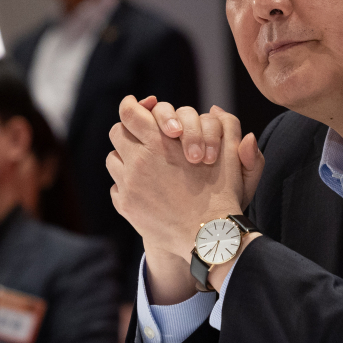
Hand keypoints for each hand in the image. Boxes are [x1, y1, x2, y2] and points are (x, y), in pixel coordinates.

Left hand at [107, 96, 244, 263]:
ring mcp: (129, 185)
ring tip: (143, 163)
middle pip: (117, 133)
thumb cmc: (222, 194)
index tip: (135, 105)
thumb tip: (214, 109)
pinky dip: (126, 183)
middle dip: (129, 130)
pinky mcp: (126, 206)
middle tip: (142, 135)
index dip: (131, 105)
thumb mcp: (230, 154)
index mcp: (160, 142)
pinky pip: (116, 186)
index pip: (129, 112)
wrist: (210, 236)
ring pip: (113, 159)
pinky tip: (144, 187)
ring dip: (125, 157)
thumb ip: (226, 126)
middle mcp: (139, 161)